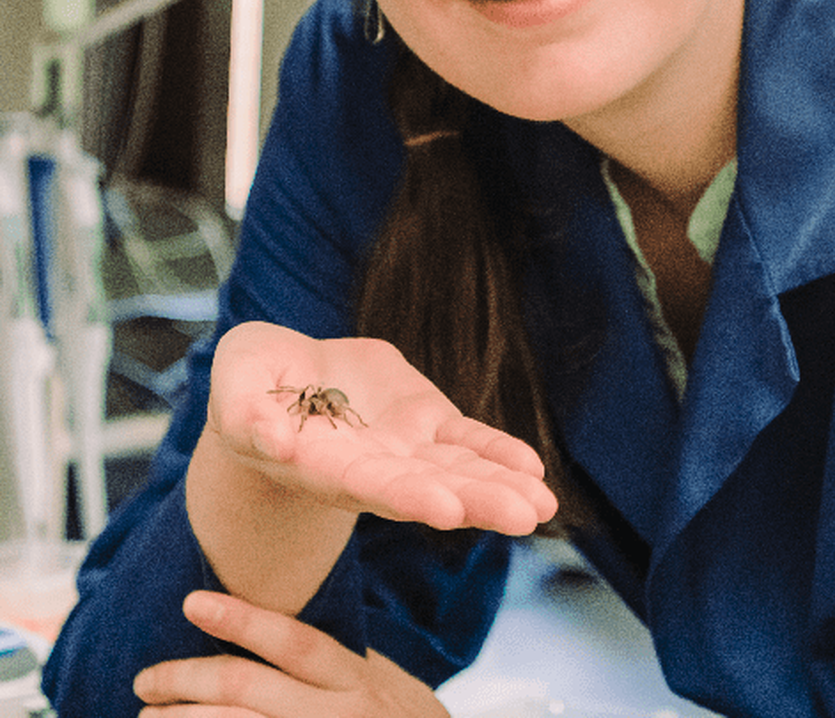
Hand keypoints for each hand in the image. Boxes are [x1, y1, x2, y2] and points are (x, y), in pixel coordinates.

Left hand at [134, 589, 449, 716]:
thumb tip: (285, 636)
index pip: (293, 641)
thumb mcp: (393, 688)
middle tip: (146, 679)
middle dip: (185, 680)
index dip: (241, 618)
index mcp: (358, 684)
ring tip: (149, 717)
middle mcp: (338, 717)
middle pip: (245, 689)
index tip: (192, 600)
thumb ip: (346, 666)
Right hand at [208, 321, 556, 533]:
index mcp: (320, 467)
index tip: (445, 508)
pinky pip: (467, 439)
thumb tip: (272, 439)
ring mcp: (403, 447)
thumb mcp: (236, 390)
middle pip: (426, 489)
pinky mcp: (425, 420)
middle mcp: (369, 469)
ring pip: (456, 469)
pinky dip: (497, 450)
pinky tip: (531, 467)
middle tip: (522, 515)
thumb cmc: (249, 385)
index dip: (405, 494)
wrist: (281, 376)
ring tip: (542, 505)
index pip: (366, 485)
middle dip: (475, 500)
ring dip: (499, 485)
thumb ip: (247, 415)